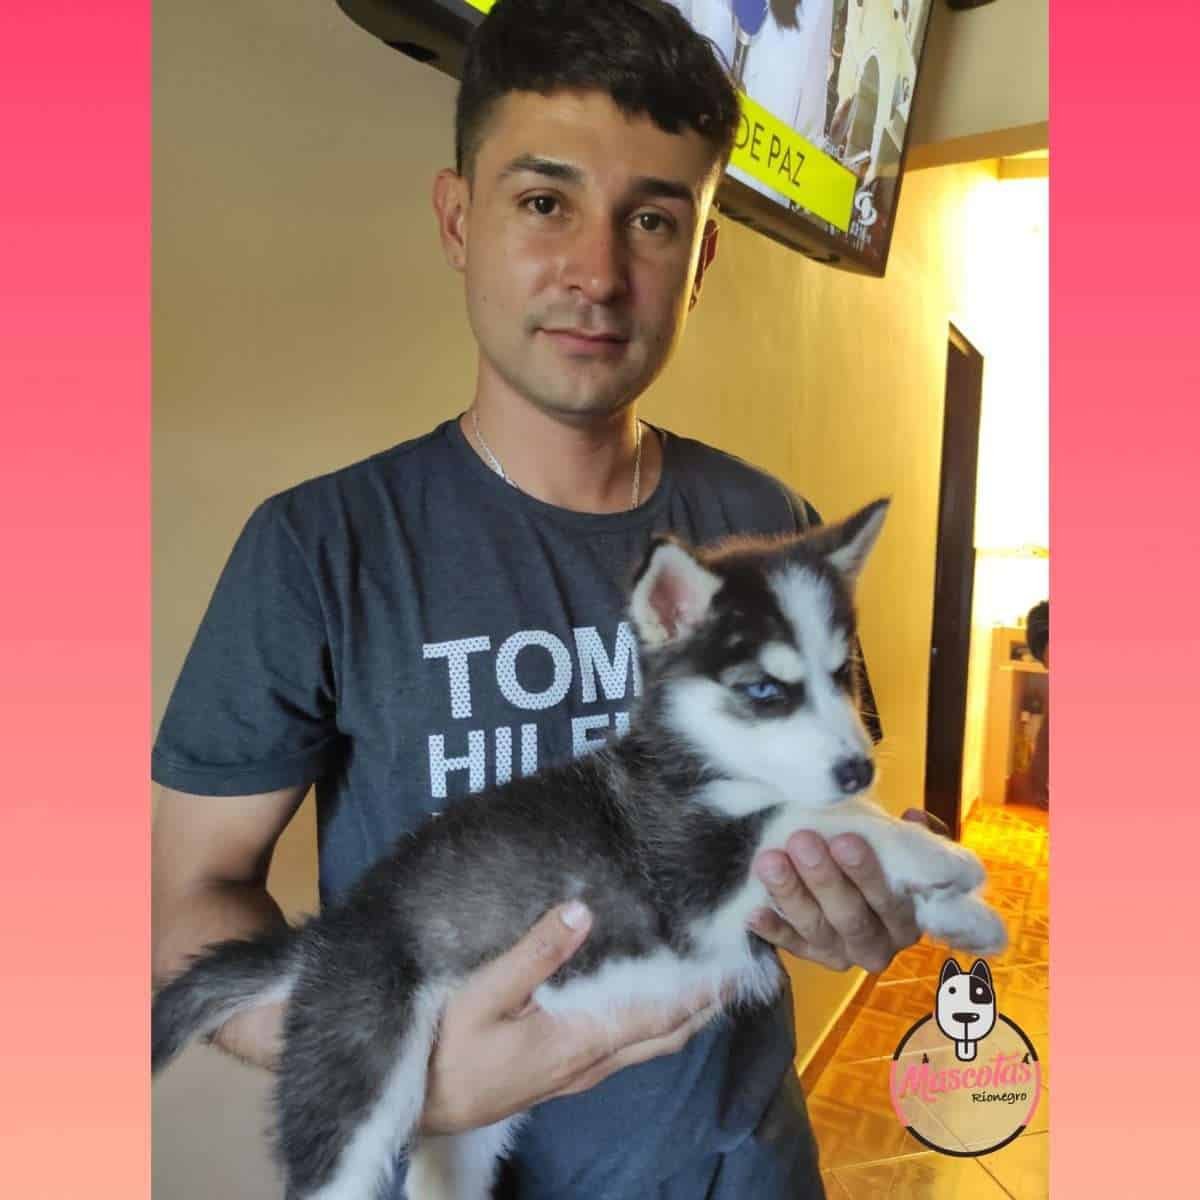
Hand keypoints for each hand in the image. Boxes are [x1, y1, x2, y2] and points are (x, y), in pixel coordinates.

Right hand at [419, 902, 725, 1134]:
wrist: (424, 1107)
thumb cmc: (448, 1050)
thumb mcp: (482, 995)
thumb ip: (534, 954)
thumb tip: (582, 909)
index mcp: (581, 1040)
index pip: (658, 1014)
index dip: (699, 990)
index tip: (733, 960)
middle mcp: (593, 1061)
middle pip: (667, 1034)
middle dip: (705, 1002)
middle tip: (735, 963)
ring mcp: (582, 1071)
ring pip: (649, 1042)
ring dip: (683, 1012)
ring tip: (705, 973)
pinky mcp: (567, 1070)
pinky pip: (628, 1044)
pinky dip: (654, 1020)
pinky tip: (650, 994)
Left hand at [748, 809, 946, 974]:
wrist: (861, 893)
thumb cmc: (884, 864)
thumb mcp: (904, 851)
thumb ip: (911, 837)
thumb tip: (911, 818)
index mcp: (906, 920)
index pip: (889, 900)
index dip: (867, 873)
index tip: (845, 839)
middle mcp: (877, 944)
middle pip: (850, 916)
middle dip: (824, 878)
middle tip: (802, 841)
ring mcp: (841, 953)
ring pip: (815, 928)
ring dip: (791, 894)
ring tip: (770, 862)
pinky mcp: (809, 956)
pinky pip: (789, 944)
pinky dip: (771, 928)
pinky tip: (753, 910)